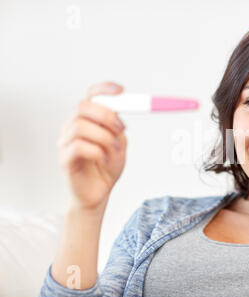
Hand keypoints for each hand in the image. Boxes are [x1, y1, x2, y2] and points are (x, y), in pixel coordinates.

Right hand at [57, 81, 126, 214]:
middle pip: (83, 107)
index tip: (121, 91)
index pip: (90, 96)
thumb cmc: (106, 167)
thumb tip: (121, 110)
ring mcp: (65, 143)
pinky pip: (78, 147)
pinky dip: (97, 151)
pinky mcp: (65, 160)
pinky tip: (104, 159)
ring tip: (115, 150)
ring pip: (80, 126)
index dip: (104, 89)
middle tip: (121, 128)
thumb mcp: (119, 143)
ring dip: (104, 137)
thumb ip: (117, 126)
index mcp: (87, 119)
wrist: (98, 193)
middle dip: (106, 115)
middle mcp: (72, 127)